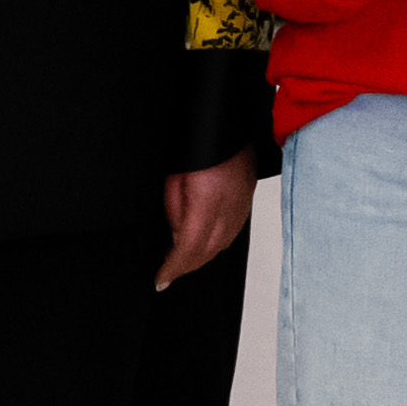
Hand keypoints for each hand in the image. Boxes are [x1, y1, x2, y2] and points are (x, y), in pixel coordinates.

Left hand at [158, 154, 256, 286]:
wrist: (229, 124)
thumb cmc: (199, 144)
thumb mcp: (174, 178)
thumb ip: (175, 210)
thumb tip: (175, 236)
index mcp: (206, 203)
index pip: (188, 249)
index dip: (172, 269)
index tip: (160, 280)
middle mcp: (227, 211)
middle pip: (204, 253)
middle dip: (183, 267)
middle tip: (166, 273)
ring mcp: (240, 209)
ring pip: (219, 247)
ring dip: (199, 257)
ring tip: (180, 260)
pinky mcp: (246, 204)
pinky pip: (230, 234)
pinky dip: (214, 245)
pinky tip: (203, 243)